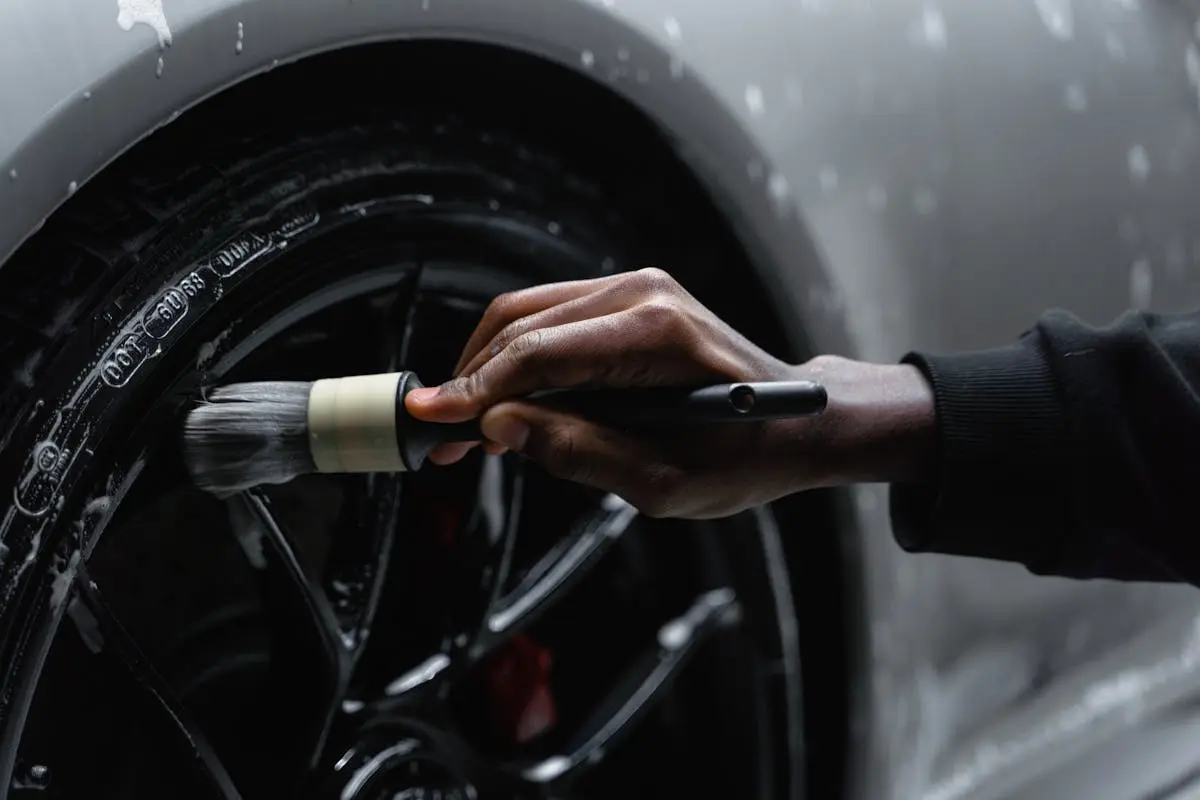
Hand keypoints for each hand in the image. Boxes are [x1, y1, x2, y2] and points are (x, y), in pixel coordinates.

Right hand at [405, 268, 936, 516]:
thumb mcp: (667, 482)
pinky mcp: (629, 300)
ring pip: (525, 314)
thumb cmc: (747, 455)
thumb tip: (500, 430)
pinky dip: (515, 358)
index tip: (430, 421)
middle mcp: (641, 294)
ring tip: (463, 427)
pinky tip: (505, 402)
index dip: (475, 389)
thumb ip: (580, 453)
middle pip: (519, 322)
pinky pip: (550, 319)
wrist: (801, 421)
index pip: (538, 353)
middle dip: (469, 380)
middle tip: (439, 437)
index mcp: (654, 334)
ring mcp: (635, 288)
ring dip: (485, 367)